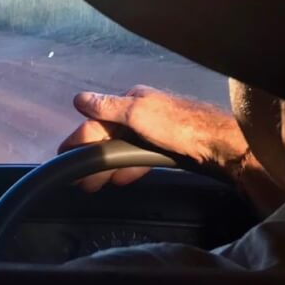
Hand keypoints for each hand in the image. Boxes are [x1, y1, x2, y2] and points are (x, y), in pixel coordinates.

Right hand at [59, 85, 266, 195]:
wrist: (221, 144)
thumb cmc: (178, 125)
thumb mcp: (138, 112)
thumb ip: (108, 108)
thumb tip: (78, 99)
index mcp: (133, 101)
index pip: (97, 121)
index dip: (79, 139)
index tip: (63, 155)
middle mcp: (141, 114)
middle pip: (108, 138)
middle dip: (91, 158)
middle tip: (77, 179)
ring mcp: (154, 132)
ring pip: (122, 150)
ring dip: (107, 167)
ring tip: (92, 185)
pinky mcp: (166, 149)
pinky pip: (139, 158)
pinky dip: (128, 169)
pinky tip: (120, 179)